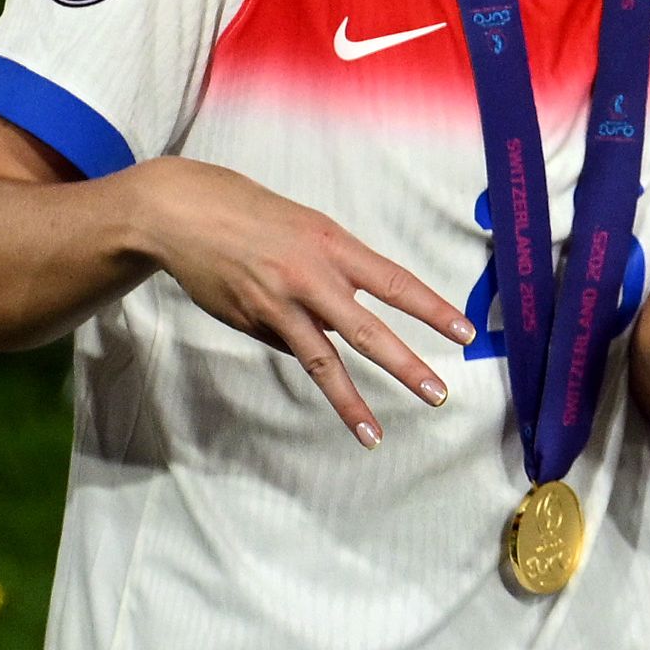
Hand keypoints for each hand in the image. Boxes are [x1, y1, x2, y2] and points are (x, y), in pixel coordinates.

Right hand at [128, 158, 469, 445]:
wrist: (183, 213)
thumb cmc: (256, 215)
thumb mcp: (311, 227)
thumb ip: (340, 270)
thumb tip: (355, 320)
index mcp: (334, 246)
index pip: (396, 283)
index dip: (433, 309)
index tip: (465, 333)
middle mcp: (309, 277)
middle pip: (366, 331)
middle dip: (405, 366)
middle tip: (437, 394)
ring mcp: (278, 305)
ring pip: (322, 361)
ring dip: (351, 402)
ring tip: (375, 435)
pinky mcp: (251, 323)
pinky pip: (288, 347)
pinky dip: (305, 354)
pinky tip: (298, 343)